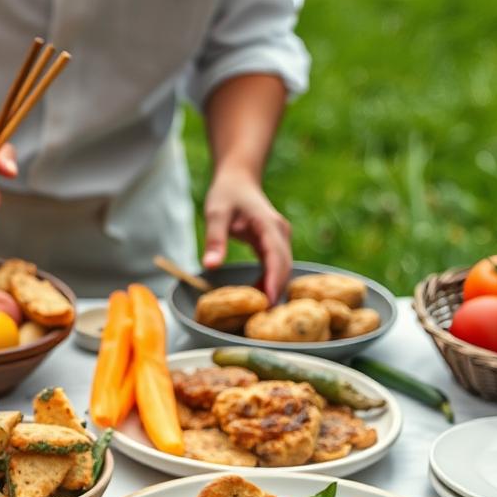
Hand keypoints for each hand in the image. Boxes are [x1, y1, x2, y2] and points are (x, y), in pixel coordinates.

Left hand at [202, 169, 292, 301]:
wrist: (239, 179)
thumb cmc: (227, 193)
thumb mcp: (216, 213)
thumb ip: (215, 240)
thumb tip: (211, 266)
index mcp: (268, 225)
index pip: (276, 257)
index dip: (273, 281)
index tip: (267, 302)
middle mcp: (280, 233)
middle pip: (285, 268)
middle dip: (275, 291)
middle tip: (262, 318)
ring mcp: (281, 238)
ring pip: (283, 269)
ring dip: (272, 289)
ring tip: (258, 312)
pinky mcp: (276, 244)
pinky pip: (277, 267)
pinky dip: (269, 282)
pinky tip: (256, 296)